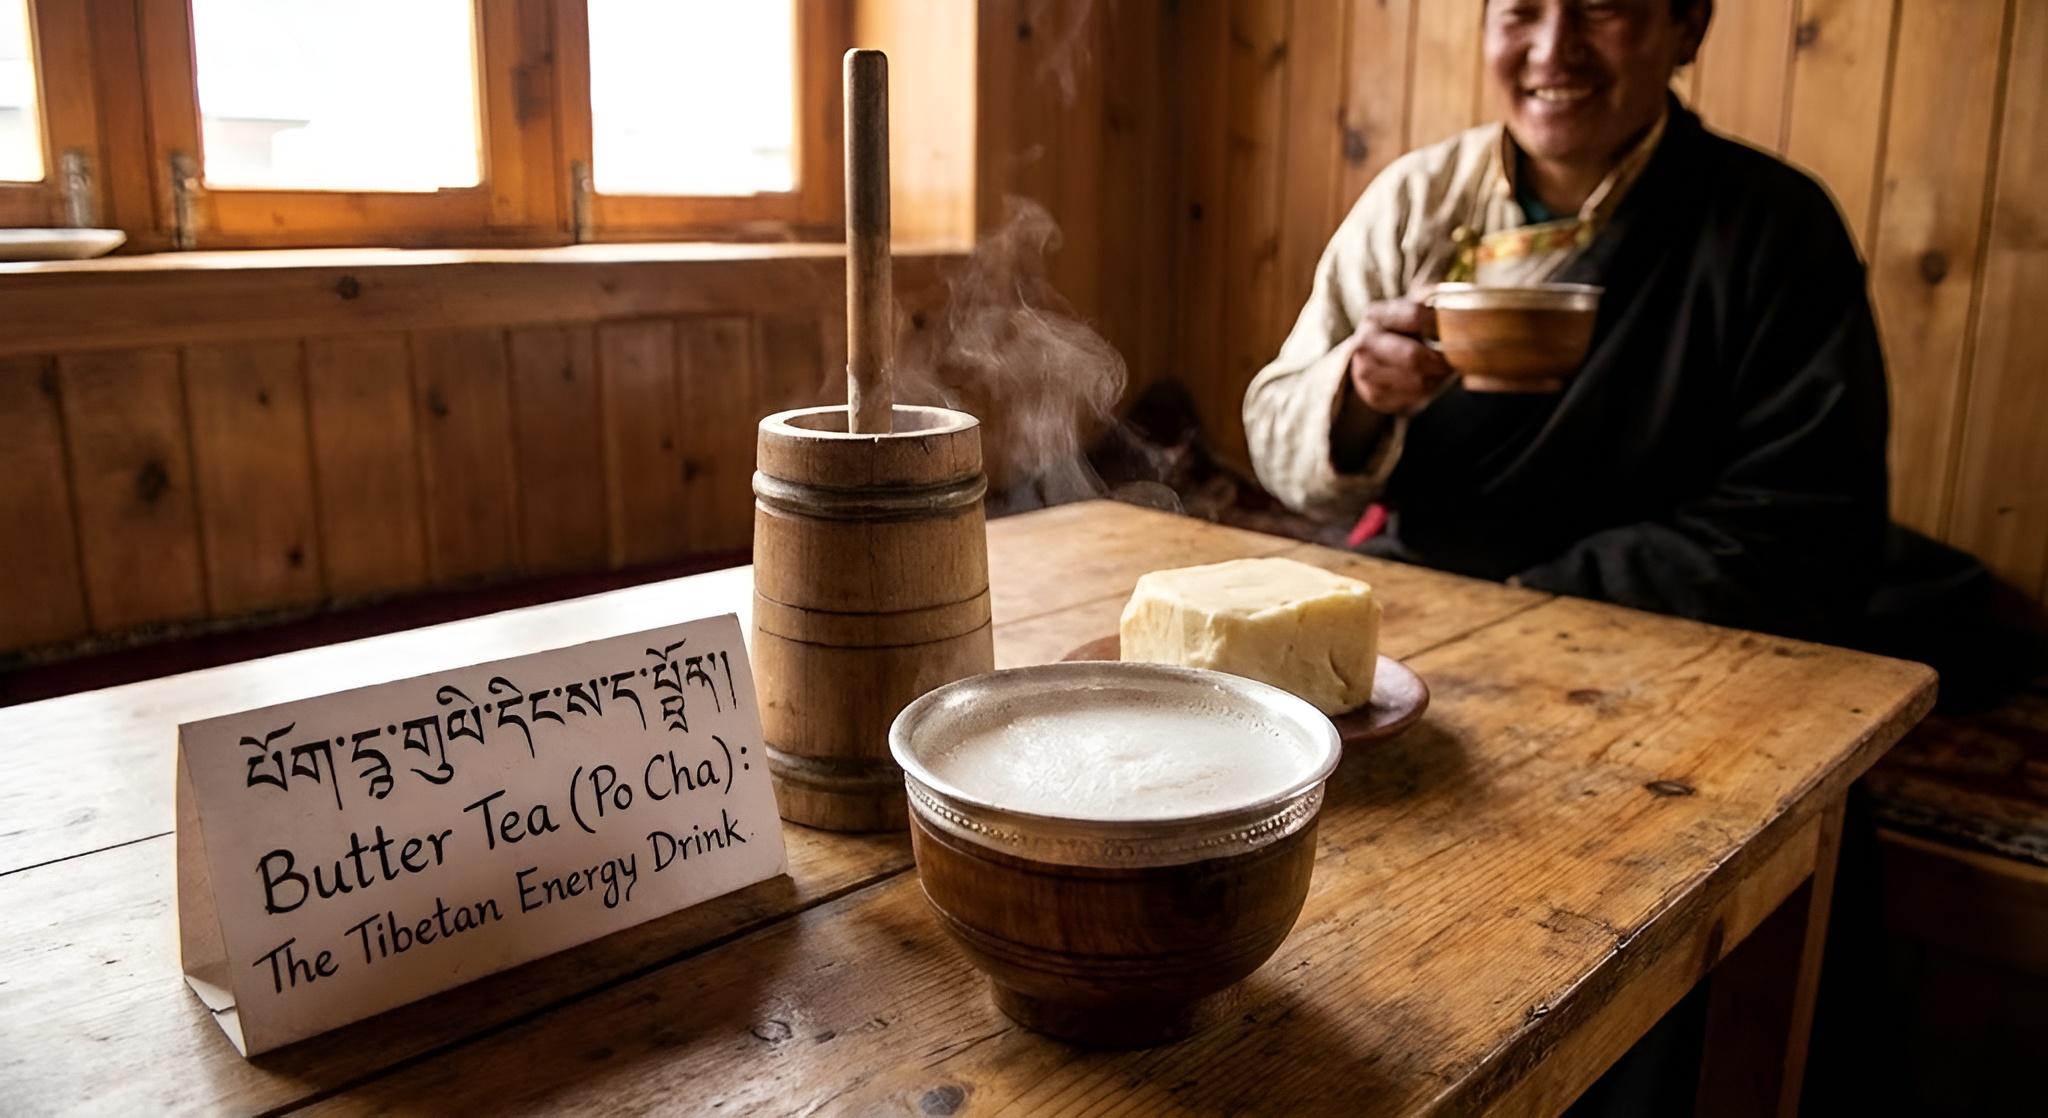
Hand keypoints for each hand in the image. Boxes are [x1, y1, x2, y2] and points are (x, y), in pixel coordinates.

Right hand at [1345, 296, 1451, 415]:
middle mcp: (1365, 342)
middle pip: (1413, 357)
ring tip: (1442, 373)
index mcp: (1377, 314)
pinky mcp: (1372, 395)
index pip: (1414, 316)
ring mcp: (1364, 371)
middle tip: (1455, 362)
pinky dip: (1425, 393)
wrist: (1366, 360)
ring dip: (1435, 379)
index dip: (1441, 323)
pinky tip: (1428, 384)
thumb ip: (1430, 301)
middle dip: (1441, 362)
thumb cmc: (1398, 331)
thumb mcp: (1407, 310)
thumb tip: (1466, 291)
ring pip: (1415, 381)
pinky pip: (1410, 400)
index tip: (1461, 330)